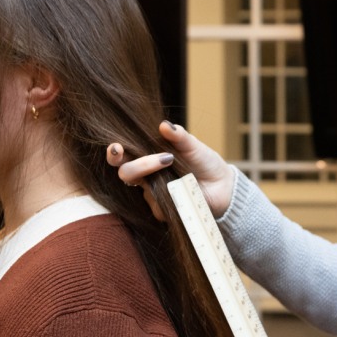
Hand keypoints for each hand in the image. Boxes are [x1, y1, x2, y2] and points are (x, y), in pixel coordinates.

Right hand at [105, 121, 235, 218]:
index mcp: (148, 157)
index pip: (123, 156)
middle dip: (139, 165)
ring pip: (143, 190)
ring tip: (188, 173)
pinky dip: (175, 195)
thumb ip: (179, 136)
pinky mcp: (162, 211)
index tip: (116, 148)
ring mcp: (152, 195)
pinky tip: (188, 189)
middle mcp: (146, 176)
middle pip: (126, 173)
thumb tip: (164, 125)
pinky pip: (159, 205)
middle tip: (164, 159)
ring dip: (164, 180)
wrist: (222, 185)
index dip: (114, 153)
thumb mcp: (193, 146)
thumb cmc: (204, 162)